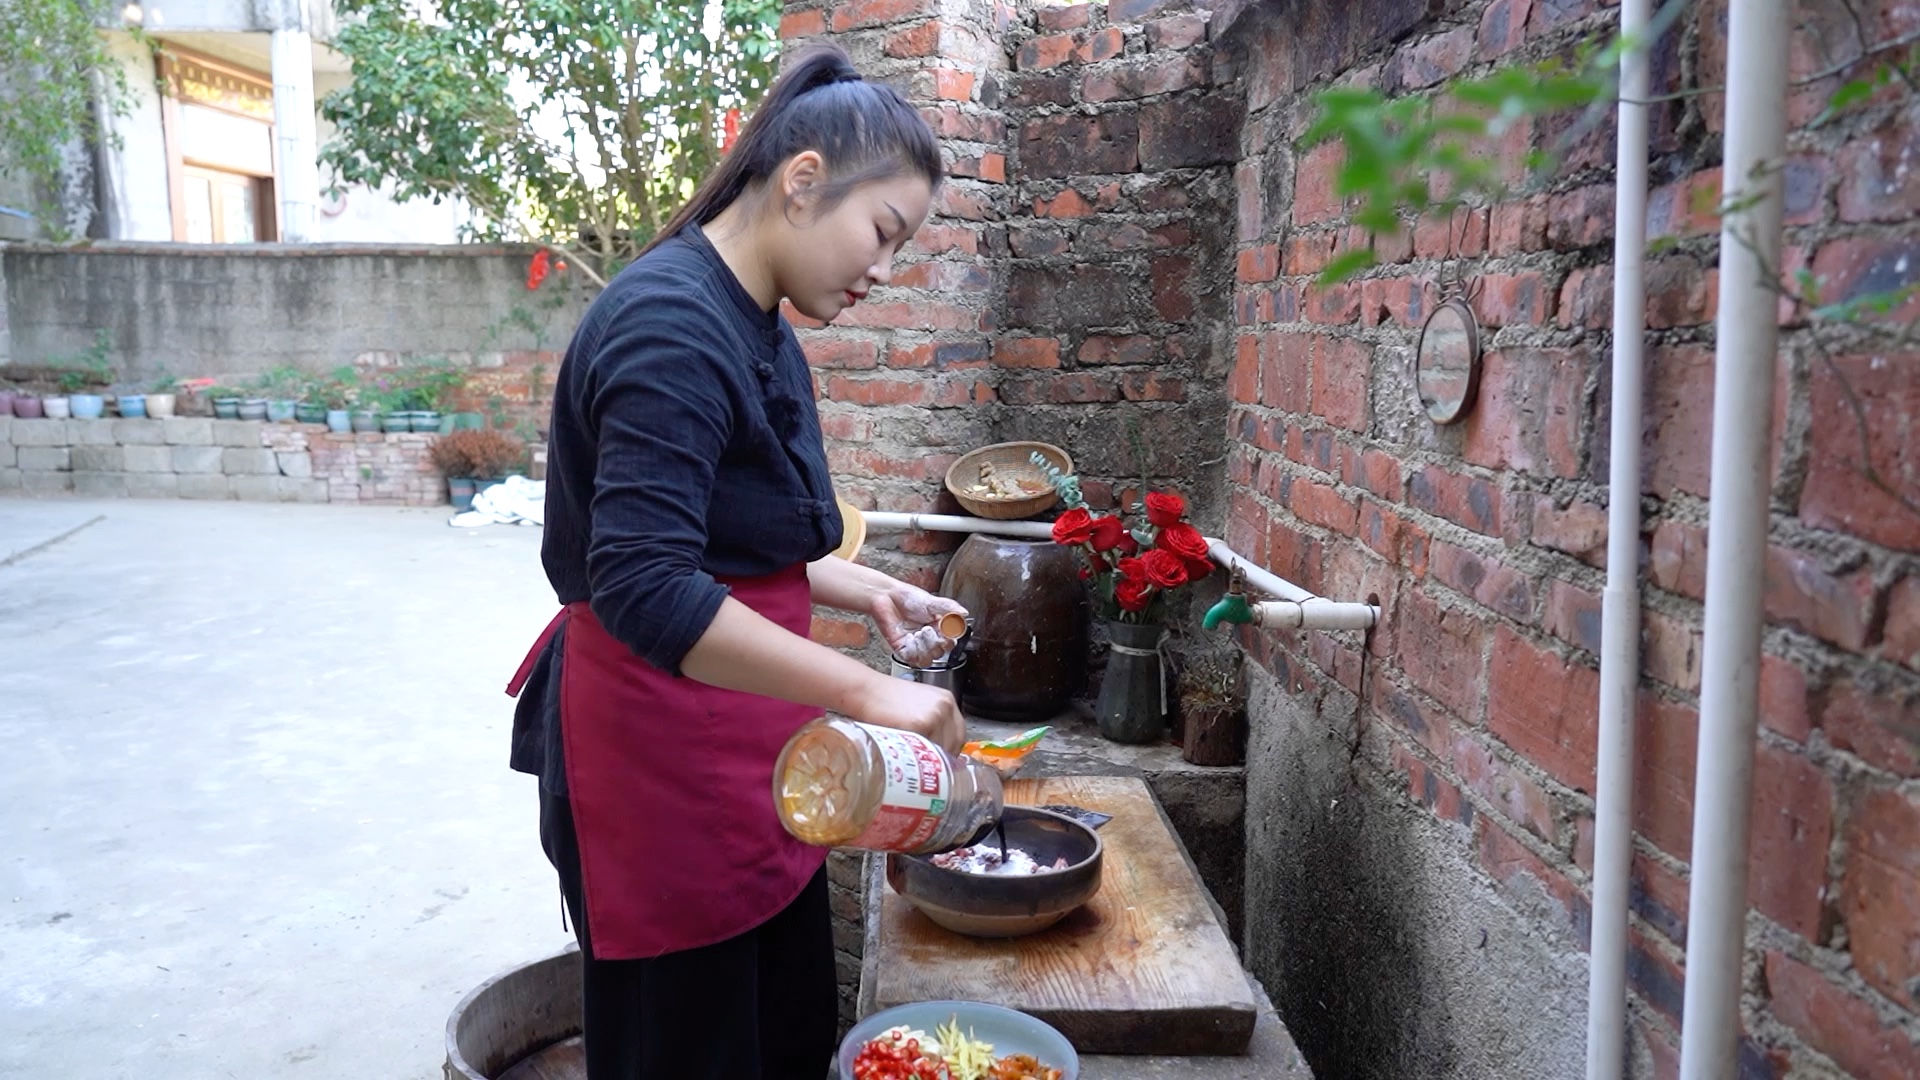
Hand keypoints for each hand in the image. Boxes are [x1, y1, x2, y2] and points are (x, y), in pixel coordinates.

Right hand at [850, 675, 966, 753]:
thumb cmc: (885, 699)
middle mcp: (945, 706)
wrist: (864, 691)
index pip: (959, 734)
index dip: (950, 751)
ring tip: (912, 764)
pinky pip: (924, 751)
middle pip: (953, 745)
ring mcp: (934, 716)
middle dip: (940, 759)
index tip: (939, 762)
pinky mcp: (920, 725)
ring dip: (927, 761)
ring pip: (940, 751)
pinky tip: (905, 760)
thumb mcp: (917, 705)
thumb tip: (939, 752)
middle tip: (924, 767)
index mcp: (947, 700)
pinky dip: (915, 759)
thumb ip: (933, 722)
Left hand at [870, 582, 968, 666]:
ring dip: (924, 648)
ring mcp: (917, 645)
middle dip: (935, 641)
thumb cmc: (908, 597)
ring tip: (918, 633)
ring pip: (928, 660)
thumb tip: (964, 613)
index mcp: (940, 627)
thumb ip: (949, 607)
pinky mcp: (904, 649)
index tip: (944, 628)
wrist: (886, 598)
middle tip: (927, 628)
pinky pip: (912, 660)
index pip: (951, 641)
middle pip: (940, 653)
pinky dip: (913, 651)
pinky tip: (909, 637)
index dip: (949, 638)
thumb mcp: (932, 601)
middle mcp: (930, 638)